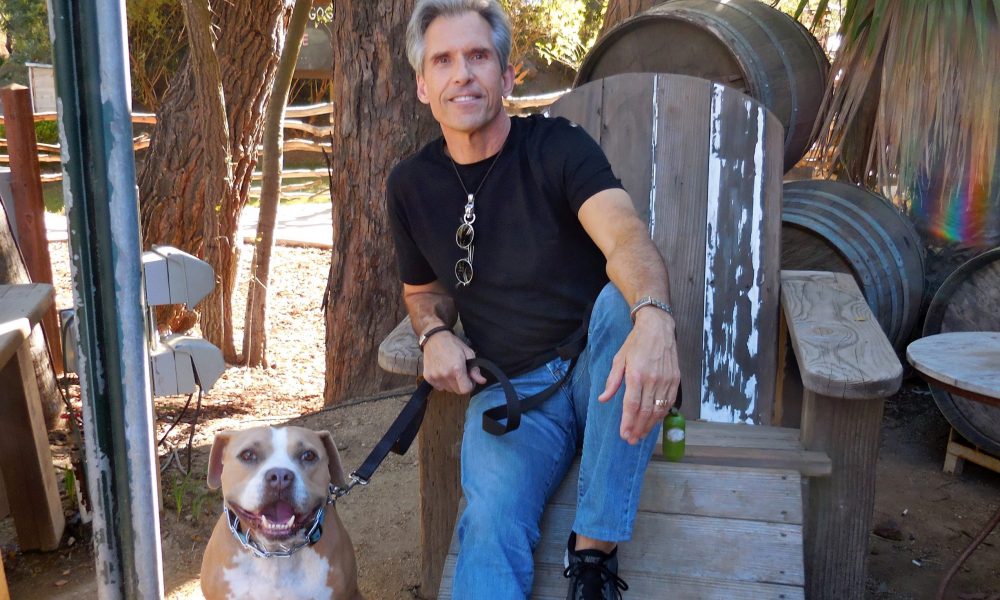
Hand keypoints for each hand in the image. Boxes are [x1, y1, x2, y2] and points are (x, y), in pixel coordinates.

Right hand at [422, 331, 486, 394]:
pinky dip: (442, 383)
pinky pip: (439, 387)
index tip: (469, 379)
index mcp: (457, 369)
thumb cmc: (453, 344)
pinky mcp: (428, 377)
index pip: (466, 389)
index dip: (470, 385)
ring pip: (448, 389)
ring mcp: (435, 377)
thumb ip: (475, 369)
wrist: (435, 338)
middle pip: (457, 391)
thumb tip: (482, 381)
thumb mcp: (468, 353)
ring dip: (452, 384)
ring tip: (451, 371)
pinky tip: (443, 372)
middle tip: (460, 374)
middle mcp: (445, 375)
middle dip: (461, 385)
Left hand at [599, 308, 679, 444]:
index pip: (632, 405)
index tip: (624, 435)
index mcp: (636, 374)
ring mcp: (666, 380)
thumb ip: (612, 381)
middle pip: (645, 412)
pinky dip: (661, 415)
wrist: (658, 328)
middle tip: (631, 440)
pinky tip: (654, 422)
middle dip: (638, 429)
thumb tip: (603, 399)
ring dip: (649, 426)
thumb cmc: (635, 343)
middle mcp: (653, 380)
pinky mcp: (675, 380)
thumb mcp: (619, 359)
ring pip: (658, 410)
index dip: (628, 423)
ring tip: (641, 435)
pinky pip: (669, 403)